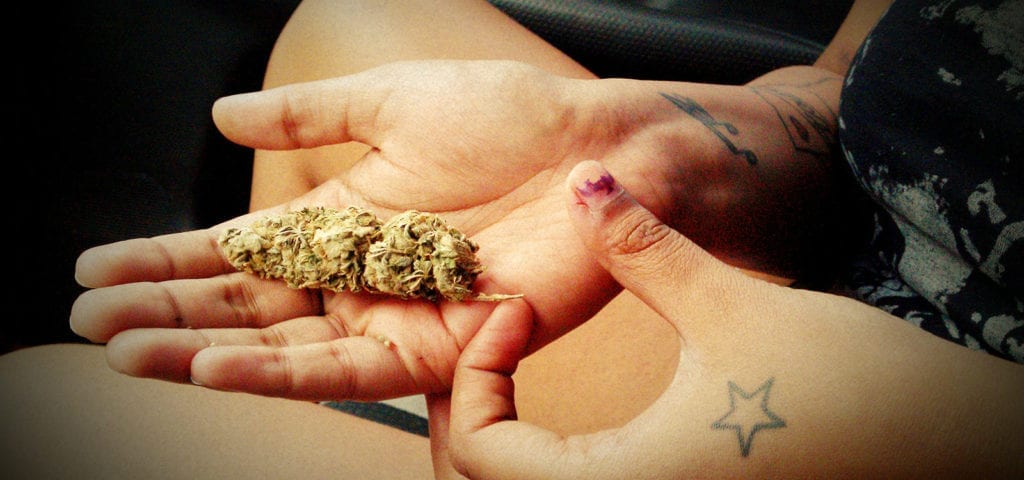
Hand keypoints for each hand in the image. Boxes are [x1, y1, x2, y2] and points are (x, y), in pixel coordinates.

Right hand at [70, 61, 690, 399]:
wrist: (601, 152)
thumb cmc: (512, 117)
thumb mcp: (395, 101)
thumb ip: (312, 117)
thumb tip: (221, 114)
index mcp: (344, 218)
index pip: (237, 249)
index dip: (166, 259)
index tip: (95, 265)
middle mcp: (358, 275)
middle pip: (246, 305)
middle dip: (166, 313)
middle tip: (87, 318)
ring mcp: (393, 314)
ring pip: (280, 346)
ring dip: (200, 350)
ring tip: (125, 349)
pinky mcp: (437, 346)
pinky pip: (348, 369)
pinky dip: (279, 371)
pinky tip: (214, 368)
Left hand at [434, 160, 1023, 478]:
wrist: (953, 444)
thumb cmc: (859, 392)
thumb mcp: (733, 308)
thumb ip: (646, 250)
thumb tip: (589, 185)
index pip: (477, 455)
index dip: (475, 372)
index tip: (517, 309)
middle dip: (473, 409)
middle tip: (498, 340)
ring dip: (504, 438)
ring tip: (514, 371)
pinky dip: (547, 460)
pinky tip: (570, 418)